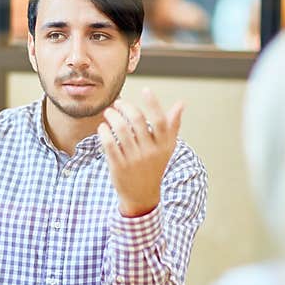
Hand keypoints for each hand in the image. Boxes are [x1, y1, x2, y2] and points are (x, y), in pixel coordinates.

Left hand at [98, 88, 183, 216]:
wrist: (142, 196)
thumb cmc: (154, 166)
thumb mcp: (166, 148)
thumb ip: (172, 125)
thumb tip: (181, 103)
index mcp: (163, 145)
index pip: (159, 120)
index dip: (153, 103)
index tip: (145, 89)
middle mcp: (149, 152)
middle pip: (136, 120)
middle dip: (124, 106)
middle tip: (117, 103)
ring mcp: (133, 160)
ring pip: (120, 129)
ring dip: (111, 116)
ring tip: (108, 113)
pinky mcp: (118, 166)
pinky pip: (108, 144)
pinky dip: (104, 132)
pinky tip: (103, 127)